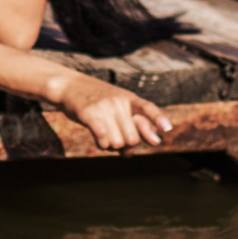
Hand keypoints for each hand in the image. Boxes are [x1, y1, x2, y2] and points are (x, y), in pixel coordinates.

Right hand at [48, 72, 171, 150]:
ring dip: (110, 146)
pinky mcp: (89, 114)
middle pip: (133, 139)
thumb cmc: (96, 101)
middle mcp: (119, 102)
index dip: (158, 119)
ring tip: (103, 135)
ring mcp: (104, 107)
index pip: (148, 108)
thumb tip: (134, 152)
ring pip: (117, 143)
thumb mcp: (116, 108)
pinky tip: (100, 140)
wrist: (69, 86)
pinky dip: (103, 144)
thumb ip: (128, 126)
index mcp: (129, 98)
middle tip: (116, 138)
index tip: (167, 129)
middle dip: (125, 145)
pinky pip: (103, 138)